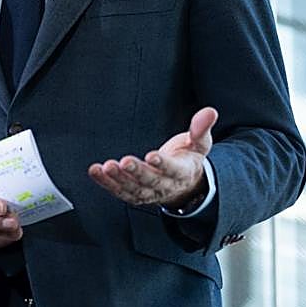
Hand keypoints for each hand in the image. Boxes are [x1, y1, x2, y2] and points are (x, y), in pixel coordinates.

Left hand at [87, 107, 216, 207]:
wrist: (183, 184)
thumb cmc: (188, 158)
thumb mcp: (199, 143)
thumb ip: (201, 129)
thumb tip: (210, 111)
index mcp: (183, 173)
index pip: (173, 170)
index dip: (163, 164)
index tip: (152, 155)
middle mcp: (165, 186)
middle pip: (150, 181)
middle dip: (137, 172)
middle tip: (125, 162)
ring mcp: (149, 192)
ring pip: (133, 189)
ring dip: (118, 179)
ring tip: (106, 167)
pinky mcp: (135, 194)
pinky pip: (120, 191)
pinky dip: (106, 183)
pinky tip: (96, 171)